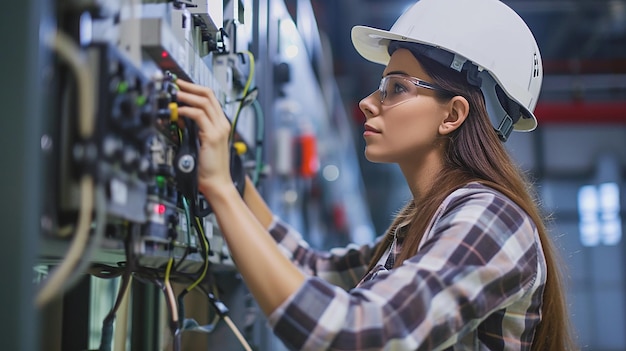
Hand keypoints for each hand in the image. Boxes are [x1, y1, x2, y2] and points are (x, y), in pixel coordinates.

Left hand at [175, 79, 232, 197]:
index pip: (210, 99)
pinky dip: (187, 110)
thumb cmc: (208, 169)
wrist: (217, 184)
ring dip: (187, 95)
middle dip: (190, 86)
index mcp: (220, 125)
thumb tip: (180, 116)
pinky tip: (178, 111)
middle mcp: (222, 124)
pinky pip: (199, 115)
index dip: (195, 89)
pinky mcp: (212, 136)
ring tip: (175, 93)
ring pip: (204, 102)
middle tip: (176, 83)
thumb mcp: (198, 143)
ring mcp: (219, 129)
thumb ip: (192, 128)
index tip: (181, 85)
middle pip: (208, 95)